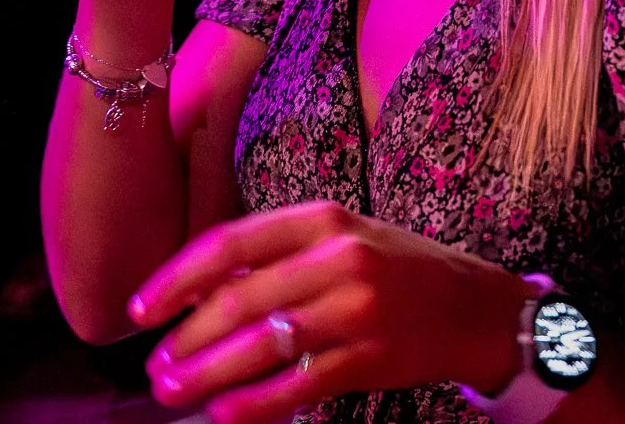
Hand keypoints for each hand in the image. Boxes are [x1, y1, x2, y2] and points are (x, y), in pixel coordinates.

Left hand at [126, 200, 529, 423]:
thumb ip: (280, 255)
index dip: (178, 278)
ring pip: (263, 343)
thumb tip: (200, 289)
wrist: (481, 308)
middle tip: (155, 367)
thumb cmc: (400, 271)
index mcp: (324, 219)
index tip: (143, 310)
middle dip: (186, 338)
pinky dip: (257, 402)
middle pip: (240, 298)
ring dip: (208, 372)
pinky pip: (301, 383)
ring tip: (175, 392)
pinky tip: (225, 412)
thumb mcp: (345, 239)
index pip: (231, 242)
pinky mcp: (374, 356)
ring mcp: (358, 307)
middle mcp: (339, 256)